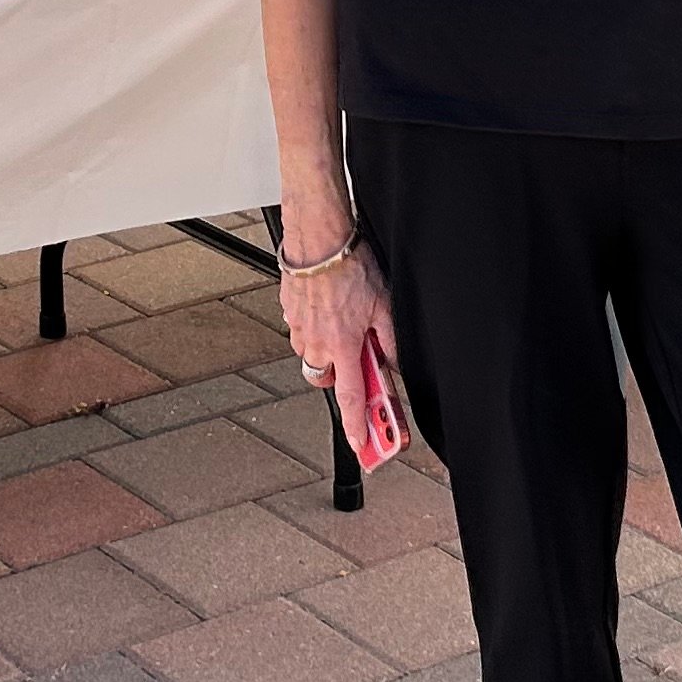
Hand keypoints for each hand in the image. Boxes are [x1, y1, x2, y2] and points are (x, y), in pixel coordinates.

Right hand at [281, 237, 400, 466]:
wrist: (318, 236)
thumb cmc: (349, 265)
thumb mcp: (384, 304)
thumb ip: (389, 340)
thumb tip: (392, 363)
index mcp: (344, 344)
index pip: (352, 397)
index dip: (358, 426)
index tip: (361, 445)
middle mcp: (317, 342)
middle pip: (327, 378)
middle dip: (341, 373)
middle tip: (355, 354)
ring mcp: (299, 329)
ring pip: (314, 353)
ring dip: (329, 346)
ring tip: (344, 318)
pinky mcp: (289, 313)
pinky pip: (303, 331)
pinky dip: (315, 325)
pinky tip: (328, 304)